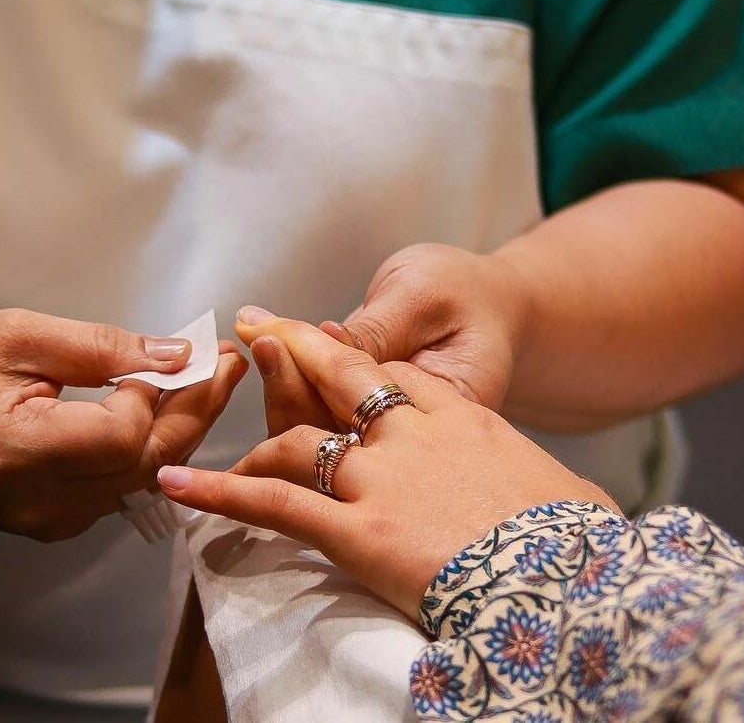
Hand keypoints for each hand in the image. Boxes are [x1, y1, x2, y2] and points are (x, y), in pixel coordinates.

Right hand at [0, 309, 247, 540]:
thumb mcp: (10, 336)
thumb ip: (94, 346)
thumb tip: (174, 353)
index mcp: (16, 452)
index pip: (119, 436)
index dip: (153, 394)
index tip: (171, 352)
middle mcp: (41, 502)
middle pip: (146, 461)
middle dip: (196, 408)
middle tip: (230, 360)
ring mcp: (53, 521)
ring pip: (145, 476)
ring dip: (184, 426)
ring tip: (214, 376)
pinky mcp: (61, 524)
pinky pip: (126, 485)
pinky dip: (154, 445)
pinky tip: (172, 407)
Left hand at [158, 318, 615, 620]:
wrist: (577, 581)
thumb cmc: (585, 543)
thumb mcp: (574, 496)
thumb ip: (549, 487)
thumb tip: (573, 508)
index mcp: (467, 420)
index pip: (400, 379)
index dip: (360, 369)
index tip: (337, 361)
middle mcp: (415, 437)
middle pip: (343, 382)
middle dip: (297, 356)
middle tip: (259, 335)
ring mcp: (380, 480)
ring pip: (299, 440)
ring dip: (255, 432)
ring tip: (219, 427)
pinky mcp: (355, 531)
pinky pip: (274, 505)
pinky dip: (220, 493)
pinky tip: (178, 484)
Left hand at [234, 244, 528, 436]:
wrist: (486, 301)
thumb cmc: (463, 294)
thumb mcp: (423, 300)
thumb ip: (374, 331)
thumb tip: (308, 344)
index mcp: (445, 423)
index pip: (366, 419)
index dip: (311, 384)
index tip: (274, 341)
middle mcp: (412, 449)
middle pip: (335, 442)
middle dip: (287, 389)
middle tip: (261, 338)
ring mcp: (385, 444)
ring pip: (318, 438)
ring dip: (281, 388)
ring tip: (257, 335)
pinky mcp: (364, 428)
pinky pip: (318, 419)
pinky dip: (289, 382)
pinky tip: (267, 342)